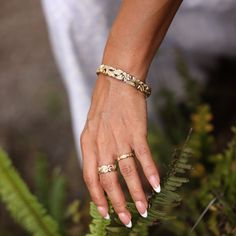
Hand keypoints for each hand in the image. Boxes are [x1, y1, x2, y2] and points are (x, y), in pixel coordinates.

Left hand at [80, 74, 159, 226]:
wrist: (117, 80)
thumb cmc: (105, 104)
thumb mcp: (92, 126)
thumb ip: (95, 147)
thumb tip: (102, 169)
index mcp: (88, 143)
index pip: (90, 176)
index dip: (96, 196)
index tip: (103, 212)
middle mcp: (102, 143)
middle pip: (108, 179)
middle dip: (117, 202)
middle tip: (125, 219)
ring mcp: (119, 137)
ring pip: (127, 172)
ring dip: (136, 193)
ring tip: (144, 209)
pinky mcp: (136, 130)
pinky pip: (143, 156)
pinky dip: (151, 172)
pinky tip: (156, 186)